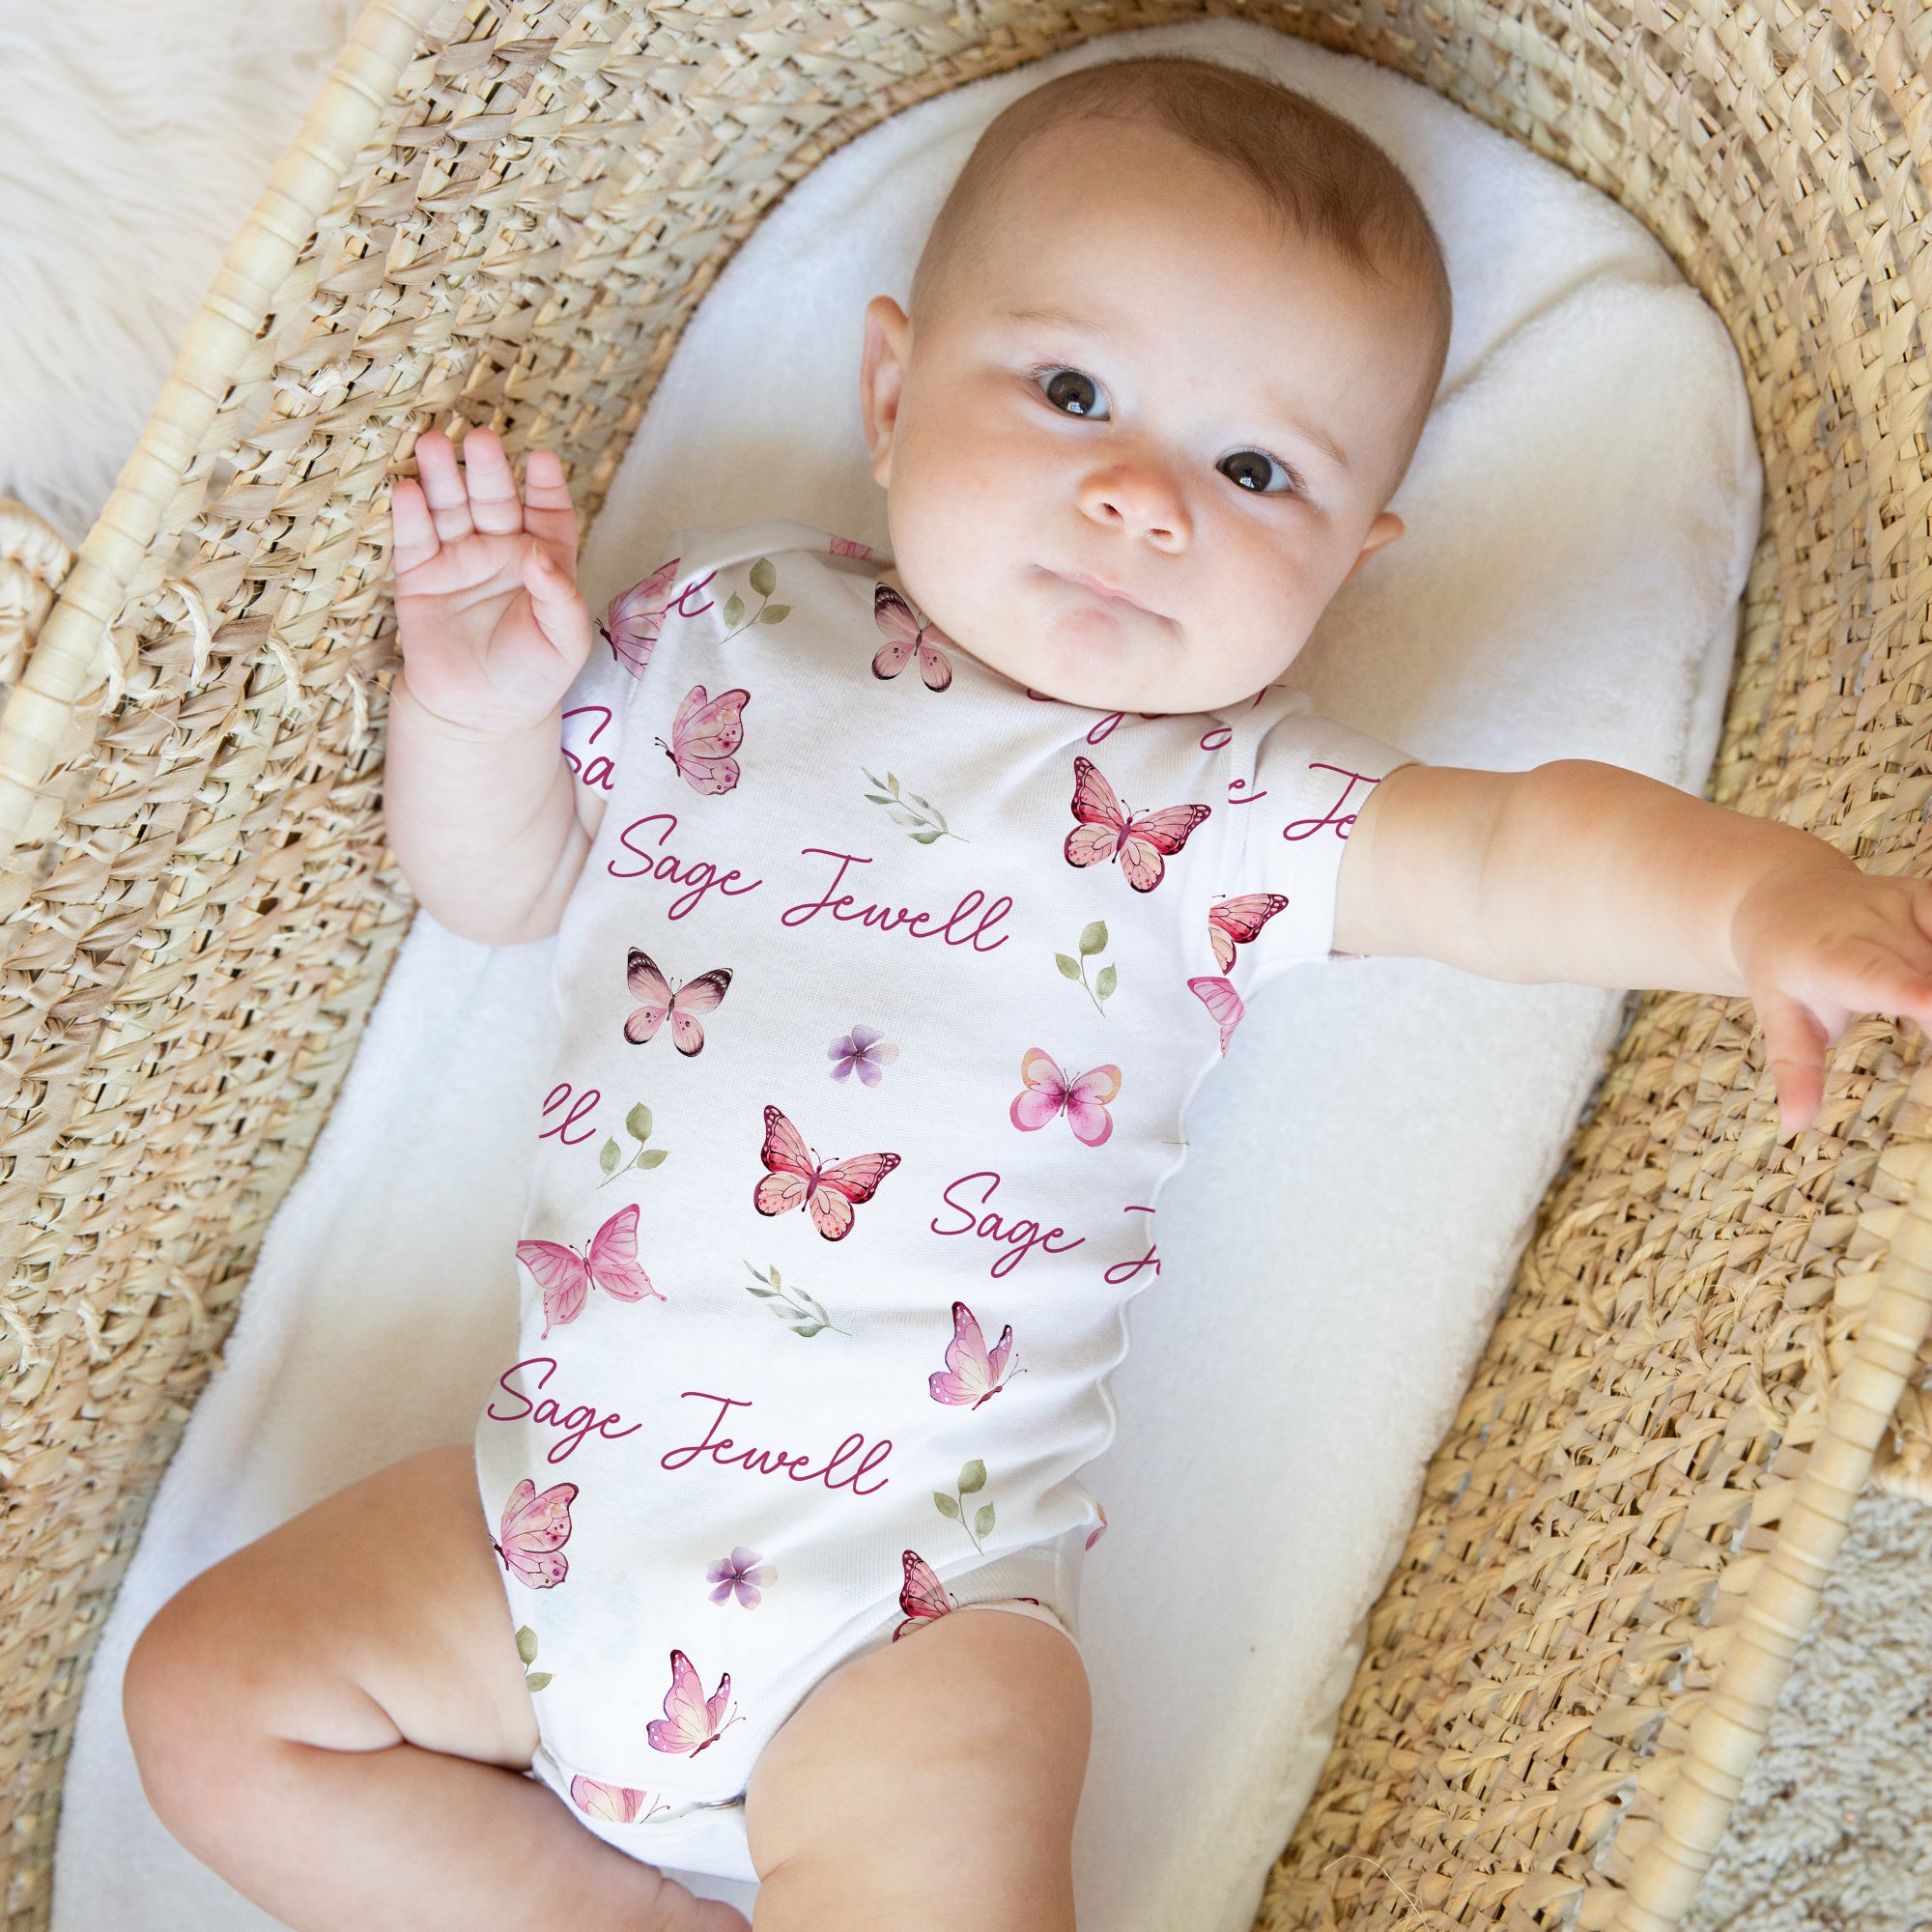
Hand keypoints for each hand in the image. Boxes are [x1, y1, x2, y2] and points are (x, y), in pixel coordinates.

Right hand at [391, 428, 593, 735]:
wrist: (481, 714)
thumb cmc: (534, 676)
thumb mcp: (564, 642)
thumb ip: (561, 597)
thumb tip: (536, 553)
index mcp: (545, 560)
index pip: (548, 513)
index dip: (545, 488)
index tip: (542, 462)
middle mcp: (502, 550)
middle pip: (495, 500)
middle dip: (487, 470)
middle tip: (480, 438)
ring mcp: (460, 559)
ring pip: (451, 509)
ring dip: (442, 477)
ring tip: (432, 444)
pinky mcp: (420, 576)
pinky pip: (414, 539)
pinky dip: (410, 515)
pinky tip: (407, 490)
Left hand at [1733, 859, 1931, 1134]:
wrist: (1782, 897)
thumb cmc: (1779, 965)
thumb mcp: (1777, 1014)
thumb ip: (1795, 1067)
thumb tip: (1795, 1124)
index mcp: (1831, 956)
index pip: (1877, 977)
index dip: (1913, 992)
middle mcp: (1872, 924)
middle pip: (1931, 973)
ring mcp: (1906, 906)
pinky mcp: (1929, 899)